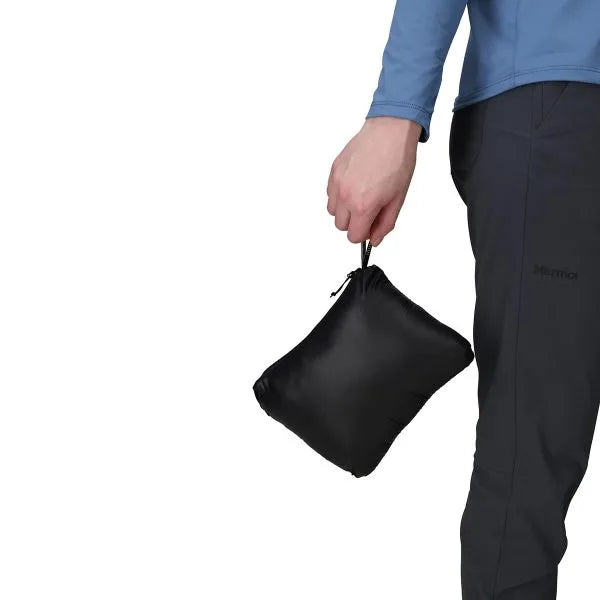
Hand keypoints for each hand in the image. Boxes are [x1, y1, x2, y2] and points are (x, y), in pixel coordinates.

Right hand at [327, 117, 420, 245]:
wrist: (390, 132)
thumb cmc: (398, 161)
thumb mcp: (398, 199)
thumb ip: (385, 224)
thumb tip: (374, 240)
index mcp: (363, 206)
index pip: (353, 237)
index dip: (364, 233)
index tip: (371, 225)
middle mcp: (346, 196)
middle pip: (341, 226)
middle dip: (354, 222)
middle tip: (368, 209)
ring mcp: (337, 183)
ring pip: (332, 211)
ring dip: (344, 210)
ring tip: (360, 195)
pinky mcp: (333, 171)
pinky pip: (330, 193)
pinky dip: (339, 194)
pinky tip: (354, 184)